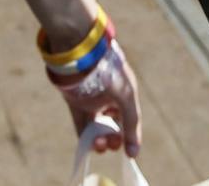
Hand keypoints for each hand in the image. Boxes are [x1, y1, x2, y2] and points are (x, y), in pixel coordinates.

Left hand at [48, 38, 143, 156]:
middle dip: (113, 139)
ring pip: (97, 128)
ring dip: (99, 141)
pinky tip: (88, 145)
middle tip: (111, 143)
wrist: (81, 55)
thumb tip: (133, 153)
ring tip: (99, 144)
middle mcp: (109, 99)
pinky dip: (85, 138)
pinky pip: (81, 125)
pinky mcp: (75, 103)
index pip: (129, 120)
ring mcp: (91, 101)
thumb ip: (131, 125)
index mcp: (124, 94)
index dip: (129, 136)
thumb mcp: (126, 97)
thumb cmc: (109, 72)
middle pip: (112, 126)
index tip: (128, 152)